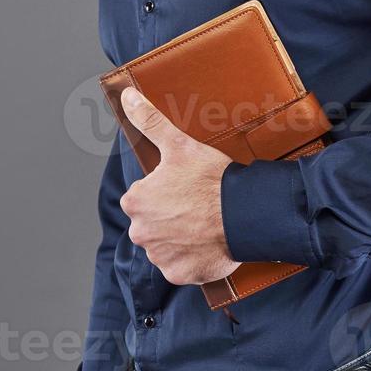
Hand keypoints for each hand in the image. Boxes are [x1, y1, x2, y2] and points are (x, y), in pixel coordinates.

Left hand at [119, 87, 241, 285]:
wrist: (243, 212)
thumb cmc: (210, 178)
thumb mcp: (177, 144)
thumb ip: (148, 121)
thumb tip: (127, 97)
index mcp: (135, 201)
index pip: (142, 197)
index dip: (163, 191)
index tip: (183, 188)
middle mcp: (140, 232)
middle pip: (152, 223)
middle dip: (169, 217)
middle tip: (195, 205)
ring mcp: (160, 256)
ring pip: (165, 245)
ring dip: (179, 238)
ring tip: (203, 223)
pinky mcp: (180, 274)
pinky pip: (181, 266)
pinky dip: (191, 258)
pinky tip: (206, 243)